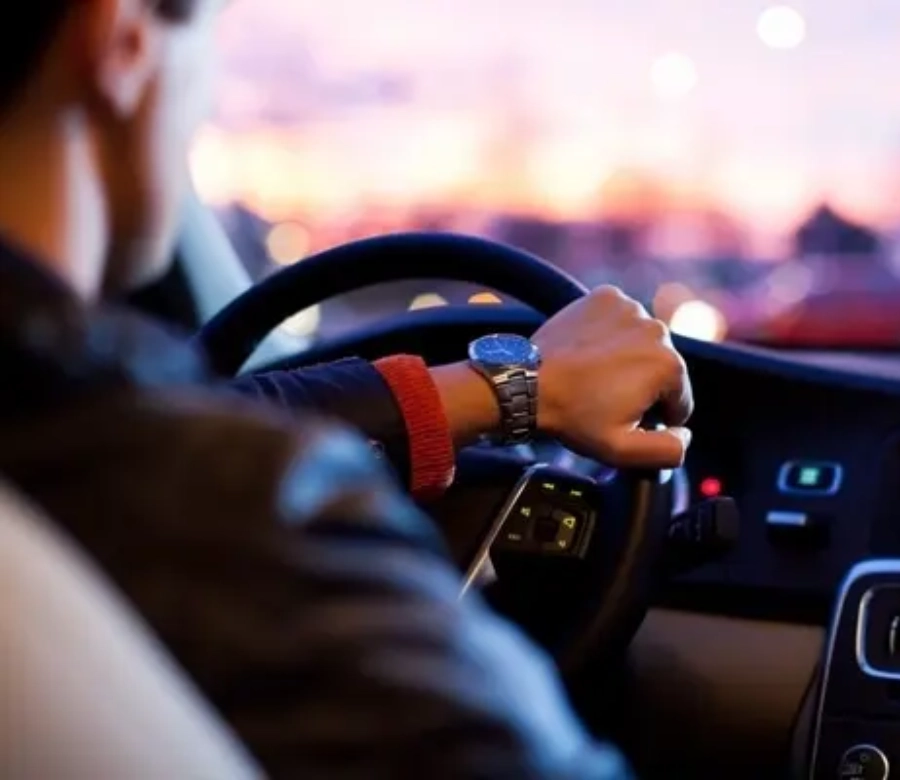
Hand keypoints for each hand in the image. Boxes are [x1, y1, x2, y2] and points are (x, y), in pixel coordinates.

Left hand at [533, 285, 692, 468]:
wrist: (527, 382)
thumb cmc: (572, 416)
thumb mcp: (623, 449)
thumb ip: (668, 450)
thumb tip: (686, 435)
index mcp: (669, 366)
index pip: (679, 400)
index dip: (654, 416)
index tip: (623, 417)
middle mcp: (656, 329)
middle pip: (662, 368)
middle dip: (642, 385)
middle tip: (605, 397)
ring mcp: (630, 308)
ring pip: (642, 342)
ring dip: (628, 357)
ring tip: (595, 375)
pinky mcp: (606, 297)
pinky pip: (621, 319)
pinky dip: (611, 333)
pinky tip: (590, 351)